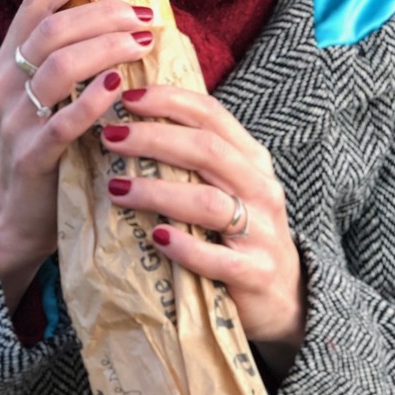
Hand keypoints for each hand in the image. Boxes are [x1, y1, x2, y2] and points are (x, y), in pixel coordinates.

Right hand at [0, 0, 155, 310]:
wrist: (14, 222)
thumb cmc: (45, 150)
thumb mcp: (49, 99)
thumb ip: (74, 61)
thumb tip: (127, 18)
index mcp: (9, 63)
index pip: (35, 3)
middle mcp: (4, 85)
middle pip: (52, 29)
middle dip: (103, 14)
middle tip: (144, 15)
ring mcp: (13, 122)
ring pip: (56, 67)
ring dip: (105, 48)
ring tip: (142, 43)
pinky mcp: (30, 159)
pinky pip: (59, 124)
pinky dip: (90, 102)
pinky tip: (118, 87)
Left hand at [102, 87, 305, 376]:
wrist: (284, 296)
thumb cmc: (240, 233)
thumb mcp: (227, 187)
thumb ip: (193, 158)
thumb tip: (132, 120)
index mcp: (252, 159)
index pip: (213, 115)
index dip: (170, 101)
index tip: (127, 98)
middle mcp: (261, 188)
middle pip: (207, 151)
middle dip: (153, 139)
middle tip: (110, 137)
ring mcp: (262, 231)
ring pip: (207, 202)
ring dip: (157, 192)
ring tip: (116, 188)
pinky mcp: (255, 273)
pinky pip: (216, 258)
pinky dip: (184, 247)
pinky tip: (155, 238)